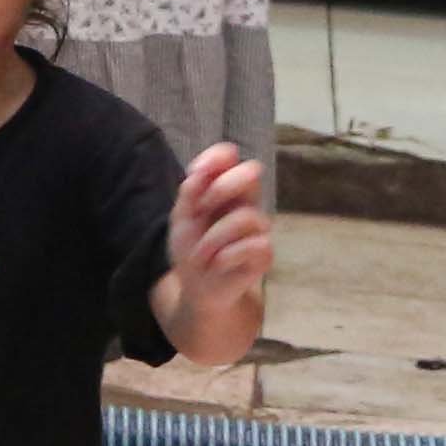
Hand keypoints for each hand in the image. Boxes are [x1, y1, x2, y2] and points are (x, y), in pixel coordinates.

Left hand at [155, 144, 270, 367]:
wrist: (196, 288)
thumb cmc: (191, 249)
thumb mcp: (182, 218)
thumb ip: (191, 191)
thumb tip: (202, 168)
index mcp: (224, 190)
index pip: (230, 157)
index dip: (217, 157)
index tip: (196, 172)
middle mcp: (245, 203)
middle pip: (251, 172)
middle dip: (223, 187)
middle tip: (200, 209)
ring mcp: (257, 228)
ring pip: (247, 217)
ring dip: (214, 238)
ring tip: (202, 255)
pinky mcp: (264, 254)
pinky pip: (254, 245)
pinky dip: (227, 256)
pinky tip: (217, 265)